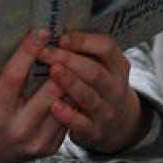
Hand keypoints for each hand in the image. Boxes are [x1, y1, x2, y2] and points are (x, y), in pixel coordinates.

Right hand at [0, 30, 66, 162]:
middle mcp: (17, 129)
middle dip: (59, 63)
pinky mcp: (49, 147)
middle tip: (65, 42)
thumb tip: (16, 43)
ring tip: (73, 59)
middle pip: (48, 90)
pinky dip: (70, 99)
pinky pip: (66, 118)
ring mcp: (36, 141)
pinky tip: (72, 83)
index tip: (39, 32)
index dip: (28, 52)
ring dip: (70, 80)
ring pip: (63, 104)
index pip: (14, 76)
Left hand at [44, 30, 146, 152]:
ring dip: (70, 83)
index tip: (61, 37)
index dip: (84, 41)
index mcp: (117, 66)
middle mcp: (115, 89)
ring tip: (52, 71)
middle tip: (45, 52)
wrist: (117, 124)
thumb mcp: (99, 66)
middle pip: (95, 72)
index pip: (107, 48)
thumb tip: (46, 30)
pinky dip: (68, 115)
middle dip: (69, 60)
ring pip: (89, 97)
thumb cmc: (96, 85)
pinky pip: (82, 124)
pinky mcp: (95, 132)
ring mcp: (107, 111)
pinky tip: (54, 106)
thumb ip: (81, 52)